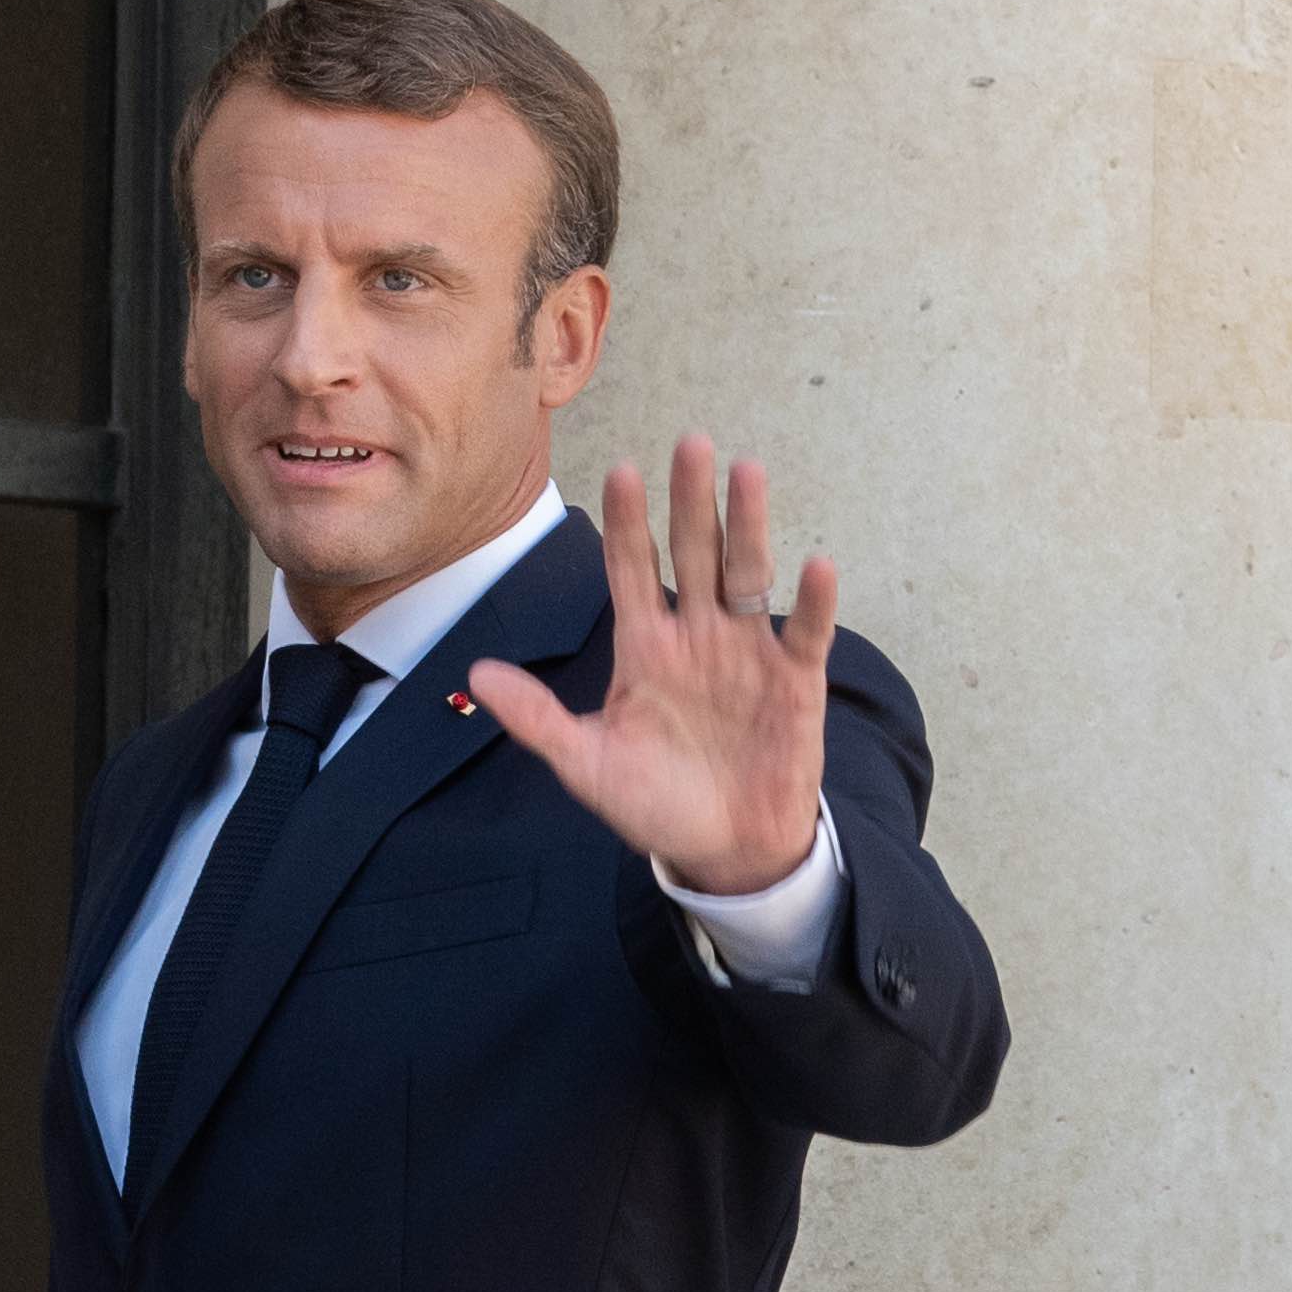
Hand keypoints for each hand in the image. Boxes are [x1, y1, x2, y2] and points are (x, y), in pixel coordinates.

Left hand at [468, 441, 837, 893]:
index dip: (629, 523)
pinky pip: (805, 635)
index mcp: (645, 645)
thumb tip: (475, 674)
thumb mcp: (585, 764)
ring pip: (748, 575)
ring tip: (747, 472)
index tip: (622, 470)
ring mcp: (747, 653)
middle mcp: (697, 635)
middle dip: (692, 500)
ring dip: (749, 526)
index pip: (632, 569)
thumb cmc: (653, 802)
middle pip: (695, 553)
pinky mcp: (795, 683)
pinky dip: (812, 604)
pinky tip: (816, 565)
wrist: (722, 849)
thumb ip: (536, 718)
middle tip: (692, 442)